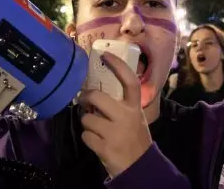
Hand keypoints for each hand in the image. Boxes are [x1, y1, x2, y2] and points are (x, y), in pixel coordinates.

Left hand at [79, 52, 152, 178]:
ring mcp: (115, 132)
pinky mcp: (104, 147)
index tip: (105, 56)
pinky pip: (85, 135)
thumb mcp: (134, 117)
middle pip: (96, 97)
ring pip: (86, 118)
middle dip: (85, 98)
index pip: (129, 81)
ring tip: (95, 128)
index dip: (117, 66)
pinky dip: (88, 138)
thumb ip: (121, 104)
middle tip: (84, 101)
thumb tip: (96, 89)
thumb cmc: (134, 137)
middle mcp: (125, 117)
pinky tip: (96, 141)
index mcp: (134, 107)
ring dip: (87, 123)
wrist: (140, 166)